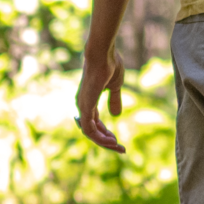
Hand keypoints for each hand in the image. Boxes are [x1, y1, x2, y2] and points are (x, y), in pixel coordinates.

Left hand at [75, 34, 126, 152]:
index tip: (117, 141)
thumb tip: (116, 115)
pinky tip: (111, 141)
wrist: (104, 54)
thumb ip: (114, 100)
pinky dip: (99, 137)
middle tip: (120, 149)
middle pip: (92, 131)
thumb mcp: (115, 87)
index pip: (94, 124)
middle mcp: (83, 105)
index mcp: (89, 100)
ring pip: (90, 133)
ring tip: (118, 147)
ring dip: (104, 142)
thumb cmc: (110, 65)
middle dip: (106, 142)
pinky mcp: (85, 106)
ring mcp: (83, 105)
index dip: (105, 134)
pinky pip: (89, 129)